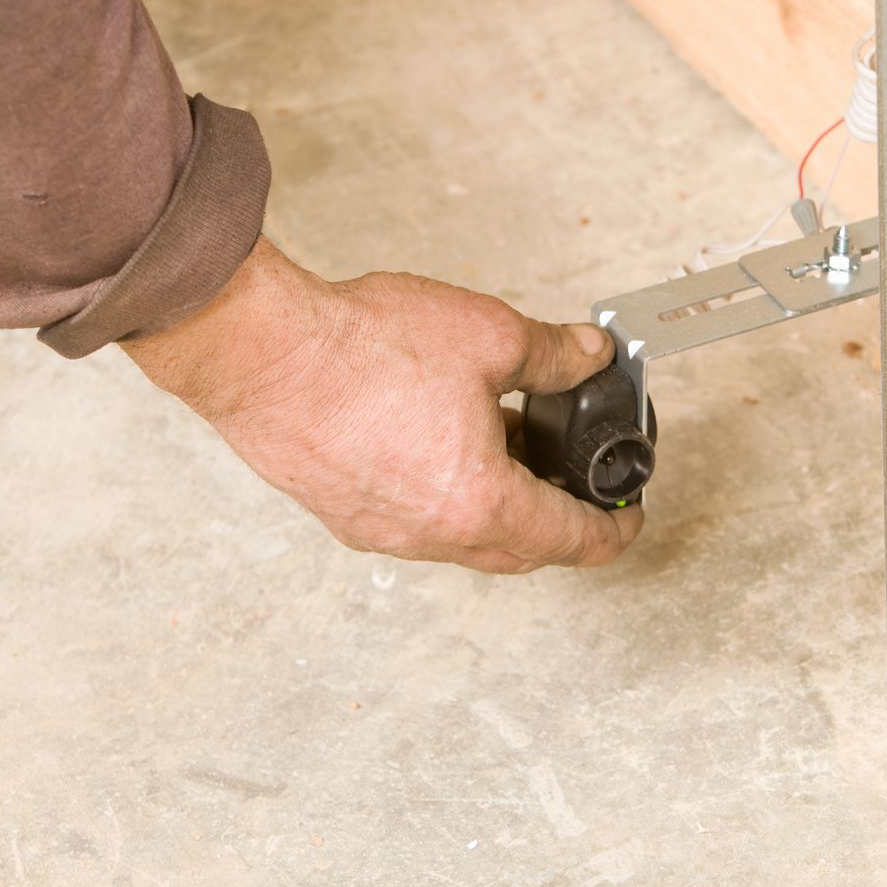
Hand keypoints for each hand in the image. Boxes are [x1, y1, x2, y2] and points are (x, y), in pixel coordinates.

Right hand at [122, 237, 642, 572]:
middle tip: (577, 482)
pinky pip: (416, 522)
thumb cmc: (359, 350)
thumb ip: (554, 354)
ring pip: (464, 538)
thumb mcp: (489, 335)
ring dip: (498, 504)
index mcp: (480, 504)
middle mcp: (431, 534)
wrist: (259, 352)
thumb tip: (587, 356)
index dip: (613, 530)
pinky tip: (445, 441)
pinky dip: (447, 495)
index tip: (628, 518)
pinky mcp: (342, 514)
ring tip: (510, 442)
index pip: (571, 540)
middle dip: (558, 521)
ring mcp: (382, 531)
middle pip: (520, 551)